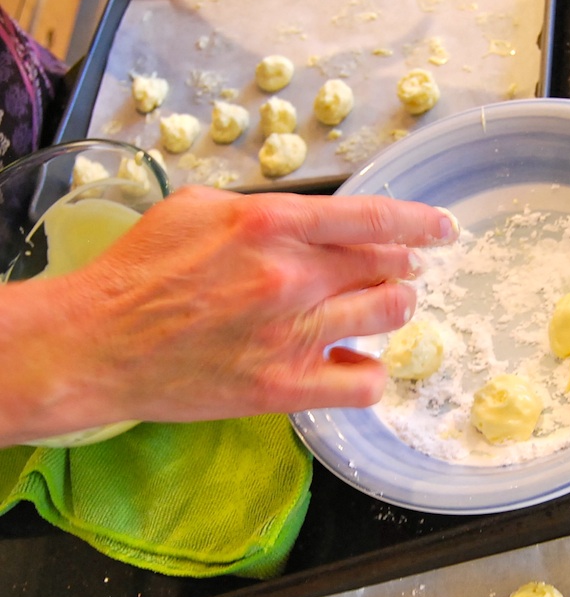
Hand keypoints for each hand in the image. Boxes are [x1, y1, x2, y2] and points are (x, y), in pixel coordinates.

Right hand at [0, 187, 458, 441]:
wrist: (99, 344)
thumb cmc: (141, 271)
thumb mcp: (196, 208)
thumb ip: (262, 209)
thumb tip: (311, 222)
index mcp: (270, 223)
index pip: (372, 217)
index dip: (419, 222)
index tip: (442, 230)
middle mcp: (291, 277)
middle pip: (386, 267)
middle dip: (397, 267)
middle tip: (391, 272)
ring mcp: (292, 335)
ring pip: (386, 317)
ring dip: (390, 309)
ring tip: (374, 309)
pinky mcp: (284, 387)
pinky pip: (364, 384)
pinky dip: (370, 372)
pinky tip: (353, 362)